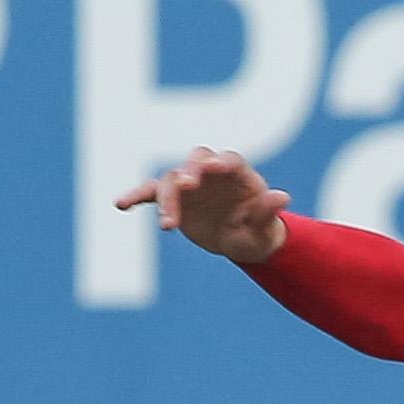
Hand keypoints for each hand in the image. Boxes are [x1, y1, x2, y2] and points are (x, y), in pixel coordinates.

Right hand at [109, 147, 289, 265]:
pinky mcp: (174, 199)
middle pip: (196, 161)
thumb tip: (282, 197)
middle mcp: (211, 173)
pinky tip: (120, 204)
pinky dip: (137, 196)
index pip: (230, 160)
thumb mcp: (266, 230)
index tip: (215, 167)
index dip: (223, 162)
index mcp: (239, 174)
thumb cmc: (259, 233)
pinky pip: (151, 193)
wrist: (243, 242)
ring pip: (172, 180)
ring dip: (168, 199)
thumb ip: (269, 212)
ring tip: (168, 225)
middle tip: (187, 185)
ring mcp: (190, 184)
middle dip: (190, 170)